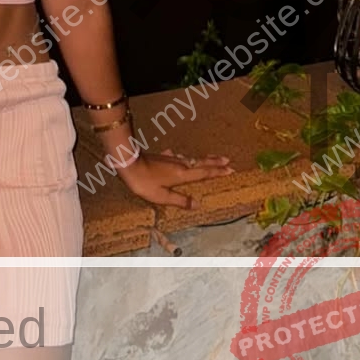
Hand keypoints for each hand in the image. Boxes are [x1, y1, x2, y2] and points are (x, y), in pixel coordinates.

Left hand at [117, 149, 234, 209]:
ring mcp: (171, 159)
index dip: (217, 171)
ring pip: (191, 158)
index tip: (230, 169)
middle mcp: (180, 164)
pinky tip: (178, 155)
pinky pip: (177, 157)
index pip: (204, 173)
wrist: (128, 163)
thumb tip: (197, 204)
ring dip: (203, 159)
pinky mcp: (162, 157)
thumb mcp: (162, 196)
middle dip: (214, 162)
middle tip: (227, 160)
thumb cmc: (145, 183)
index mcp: (182, 174)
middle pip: (201, 162)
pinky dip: (183, 158)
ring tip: (211, 159)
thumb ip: (180, 200)